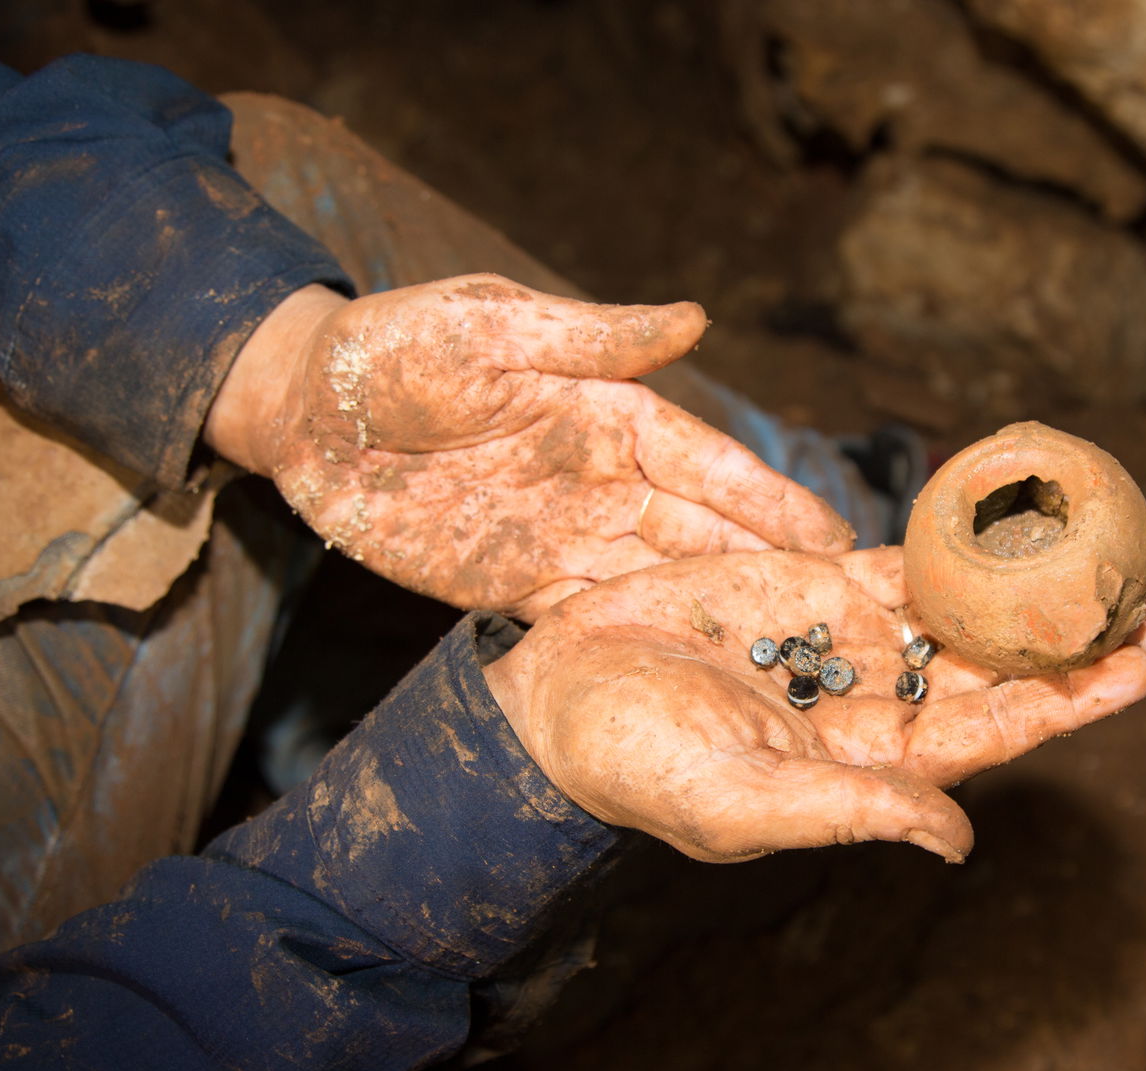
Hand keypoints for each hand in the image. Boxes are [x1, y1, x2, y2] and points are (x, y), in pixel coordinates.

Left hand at [205, 279, 854, 621]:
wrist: (306, 416)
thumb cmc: (394, 351)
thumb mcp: (490, 328)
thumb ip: (592, 336)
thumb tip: (697, 321)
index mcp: (605, 413)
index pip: (705, 464)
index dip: (769, 501)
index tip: (833, 537)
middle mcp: (596, 479)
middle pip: (696, 534)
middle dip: (763, 572)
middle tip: (840, 618)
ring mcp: (556, 537)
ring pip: (652, 584)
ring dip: (710, 617)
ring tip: (781, 660)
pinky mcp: (510, 583)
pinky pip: (586, 618)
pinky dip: (633, 643)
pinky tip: (678, 673)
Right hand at [483, 547, 1145, 862]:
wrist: (559, 696)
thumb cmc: (635, 764)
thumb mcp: (736, 801)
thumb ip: (848, 814)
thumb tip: (958, 838)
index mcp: (861, 763)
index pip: (984, 733)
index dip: (1061, 704)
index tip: (1134, 670)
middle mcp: (866, 701)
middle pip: (989, 670)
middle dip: (1067, 644)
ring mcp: (836, 639)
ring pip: (952, 612)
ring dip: (1024, 589)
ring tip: (1099, 555)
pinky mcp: (800, 585)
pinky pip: (892, 562)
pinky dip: (947, 544)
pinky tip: (1002, 522)